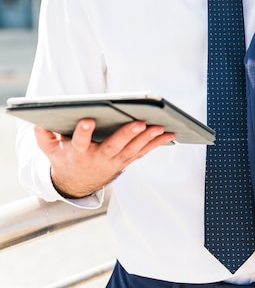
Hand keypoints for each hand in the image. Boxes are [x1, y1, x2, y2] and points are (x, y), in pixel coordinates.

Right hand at [34, 119, 175, 197]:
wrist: (76, 183)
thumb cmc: (64, 157)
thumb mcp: (49, 149)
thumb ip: (44, 136)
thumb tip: (37, 122)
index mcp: (78, 153)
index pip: (79, 142)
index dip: (82, 132)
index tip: (87, 119)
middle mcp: (97, 158)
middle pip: (113, 146)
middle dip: (126, 135)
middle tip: (139, 123)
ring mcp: (114, 161)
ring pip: (132, 150)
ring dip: (147, 139)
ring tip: (159, 126)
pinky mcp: (125, 161)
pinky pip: (142, 152)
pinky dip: (155, 144)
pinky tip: (168, 133)